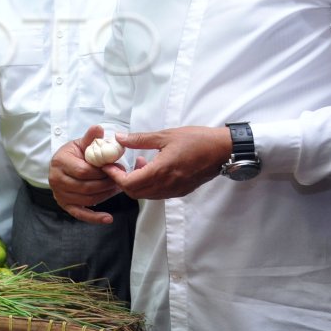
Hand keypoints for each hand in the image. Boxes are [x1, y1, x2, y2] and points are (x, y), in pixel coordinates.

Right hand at [49, 125, 125, 223]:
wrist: (62, 165)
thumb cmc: (74, 154)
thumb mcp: (81, 144)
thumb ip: (91, 138)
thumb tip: (98, 128)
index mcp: (60, 162)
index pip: (84, 171)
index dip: (101, 171)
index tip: (115, 167)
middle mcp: (56, 179)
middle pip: (86, 186)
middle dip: (106, 183)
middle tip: (120, 179)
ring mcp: (60, 194)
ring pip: (87, 199)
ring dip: (106, 195)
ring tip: (117, 188)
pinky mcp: (65, 205)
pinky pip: (80, 213)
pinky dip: (95, 218)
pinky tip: (108, 218)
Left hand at [110, 126, 231, 199]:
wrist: (223, 150)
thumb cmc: (196, 140)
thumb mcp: (165, 135)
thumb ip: (139, 139)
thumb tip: (118, 138)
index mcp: (161, 172)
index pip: (129, 183)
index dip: (114, 176)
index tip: (107, 165)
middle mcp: (166, 185)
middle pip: (134, 193)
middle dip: (122, 180)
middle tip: (118, 165)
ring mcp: (174, 191)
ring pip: (145, 195)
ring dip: (135, 183)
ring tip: (137, 163)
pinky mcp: (181, 191)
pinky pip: (157, 194)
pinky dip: (148, 185)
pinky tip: (151, 168)